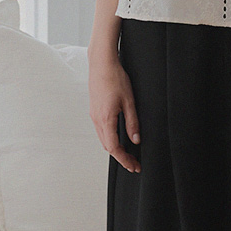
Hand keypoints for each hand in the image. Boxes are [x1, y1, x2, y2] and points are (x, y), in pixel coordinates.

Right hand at [89, 52, 141, 173]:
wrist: (101, 64)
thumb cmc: (115, 78)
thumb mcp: (129, 101)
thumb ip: (132, 122)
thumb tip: (136, 140)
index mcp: (106, 119)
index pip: (114, 148)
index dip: (124, 160)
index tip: (134, 166)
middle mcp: (97, 120)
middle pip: (108, 147)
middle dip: (121, 157)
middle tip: (134, 163)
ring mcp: (94, 115)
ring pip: (103, 139)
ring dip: (115, 149)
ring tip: (128, 154)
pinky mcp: (94, 110)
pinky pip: (101, 131)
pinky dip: (110, 139)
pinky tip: (118, 137)